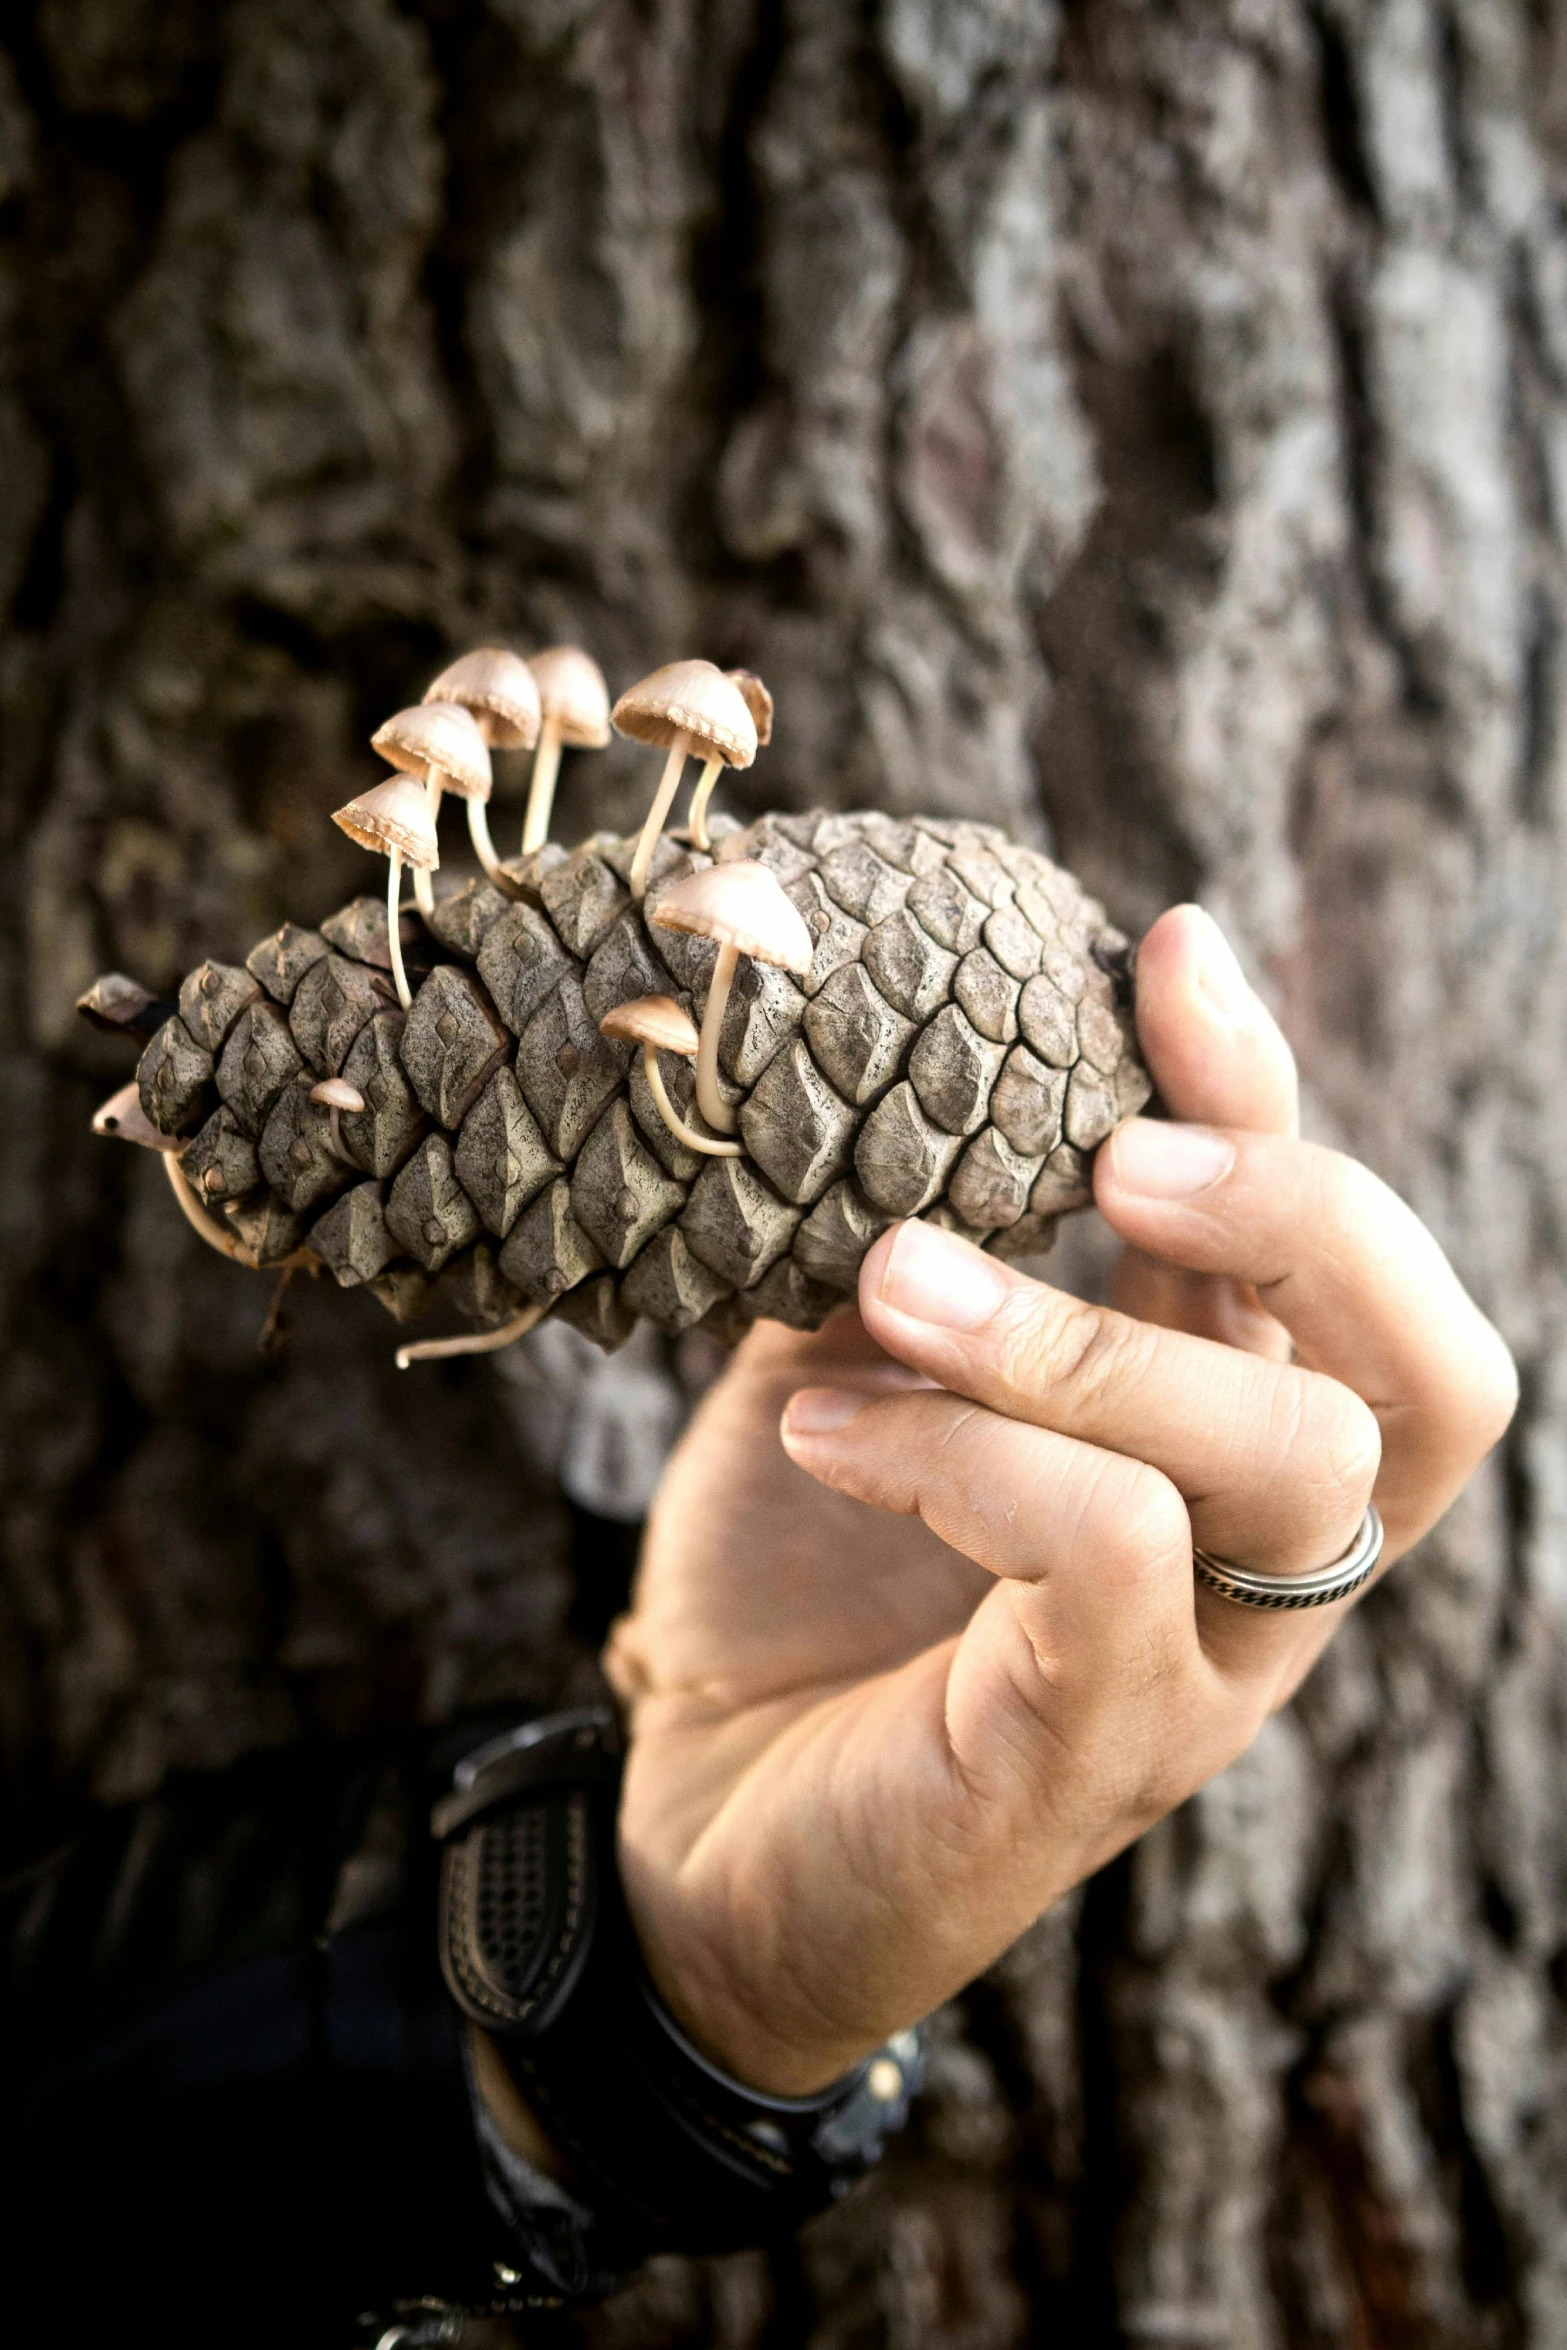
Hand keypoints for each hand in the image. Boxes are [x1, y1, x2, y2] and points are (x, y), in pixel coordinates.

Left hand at [604, 907, 1516, 2094]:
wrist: (690, 1830)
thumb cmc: (794, 1583)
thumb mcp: (855, 1369)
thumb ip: (920, 1241)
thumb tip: (886, 1056)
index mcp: (1224, 1444)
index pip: (1341, 1265)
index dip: (1275, 1093)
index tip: (1167, 945)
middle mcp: (1262, 1560)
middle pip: (1426, 1376)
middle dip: (1299, 1211)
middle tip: (1117, 1144)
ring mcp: (1205, 1670)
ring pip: (1278, 1460)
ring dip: (1080, 1331)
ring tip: (897, 1267)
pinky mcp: (1100, 1752)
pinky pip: (1105, 1557)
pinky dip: (965, 1453)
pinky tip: (821, 1425)